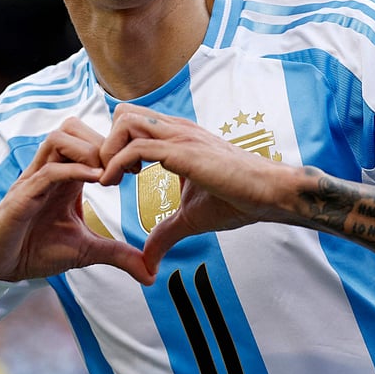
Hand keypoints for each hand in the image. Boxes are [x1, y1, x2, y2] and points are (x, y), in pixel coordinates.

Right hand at [0, 116, 154, 285]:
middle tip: (124, 168)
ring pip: (59, 137)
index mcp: (65, 175)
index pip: (88, 139)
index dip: (114, 146)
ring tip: (107, 175)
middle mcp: (49, 170)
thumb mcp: (87, 251)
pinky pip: (49, 170)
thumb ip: (118, 254)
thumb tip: (150, 274)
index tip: (136, 169)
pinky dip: (74, 170)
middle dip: (103, 141)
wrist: (0, 267)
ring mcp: (34, 179)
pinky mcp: (23, 195)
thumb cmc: (36, 250)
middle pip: (73, 127)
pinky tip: (96, 182)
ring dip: (88, 150)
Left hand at [100, 104, 290, 272]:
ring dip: (108, 150)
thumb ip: (165, 234)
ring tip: (111, 179)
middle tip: (110, 175)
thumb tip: (148, 260)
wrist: (269, 193)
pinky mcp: (183, 151)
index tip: (116, 175)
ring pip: (124, 122)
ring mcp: (179, 137)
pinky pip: (136, 147)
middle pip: (122, 113)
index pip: (131, 121)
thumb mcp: (190, 217)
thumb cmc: (236, 199)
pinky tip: (115, 184)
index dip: (115, 145)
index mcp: (177, 137)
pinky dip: (116, 164)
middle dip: (105, 142)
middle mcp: (175, 130)